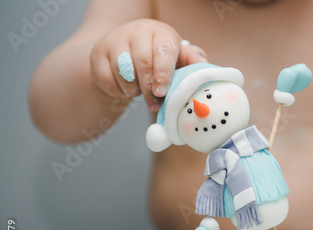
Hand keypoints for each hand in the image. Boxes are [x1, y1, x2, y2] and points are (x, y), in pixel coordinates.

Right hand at [90, 19, 206, 110]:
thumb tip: (202, 63)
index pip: (163, 51)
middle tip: (154, 101)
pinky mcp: (97, 54)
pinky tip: (126, 89)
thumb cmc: (158, 59)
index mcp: (160, 32)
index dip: (163, 74)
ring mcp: (114, 40)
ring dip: (134, 90)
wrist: (124, 54)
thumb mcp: (177, 58)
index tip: (162, 92)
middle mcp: (136, 31)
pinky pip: (107, 79)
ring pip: (123, 72)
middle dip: (149, 88)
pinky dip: (118, 91)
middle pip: (142, 63)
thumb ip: (192, 61)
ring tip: (141, 92)